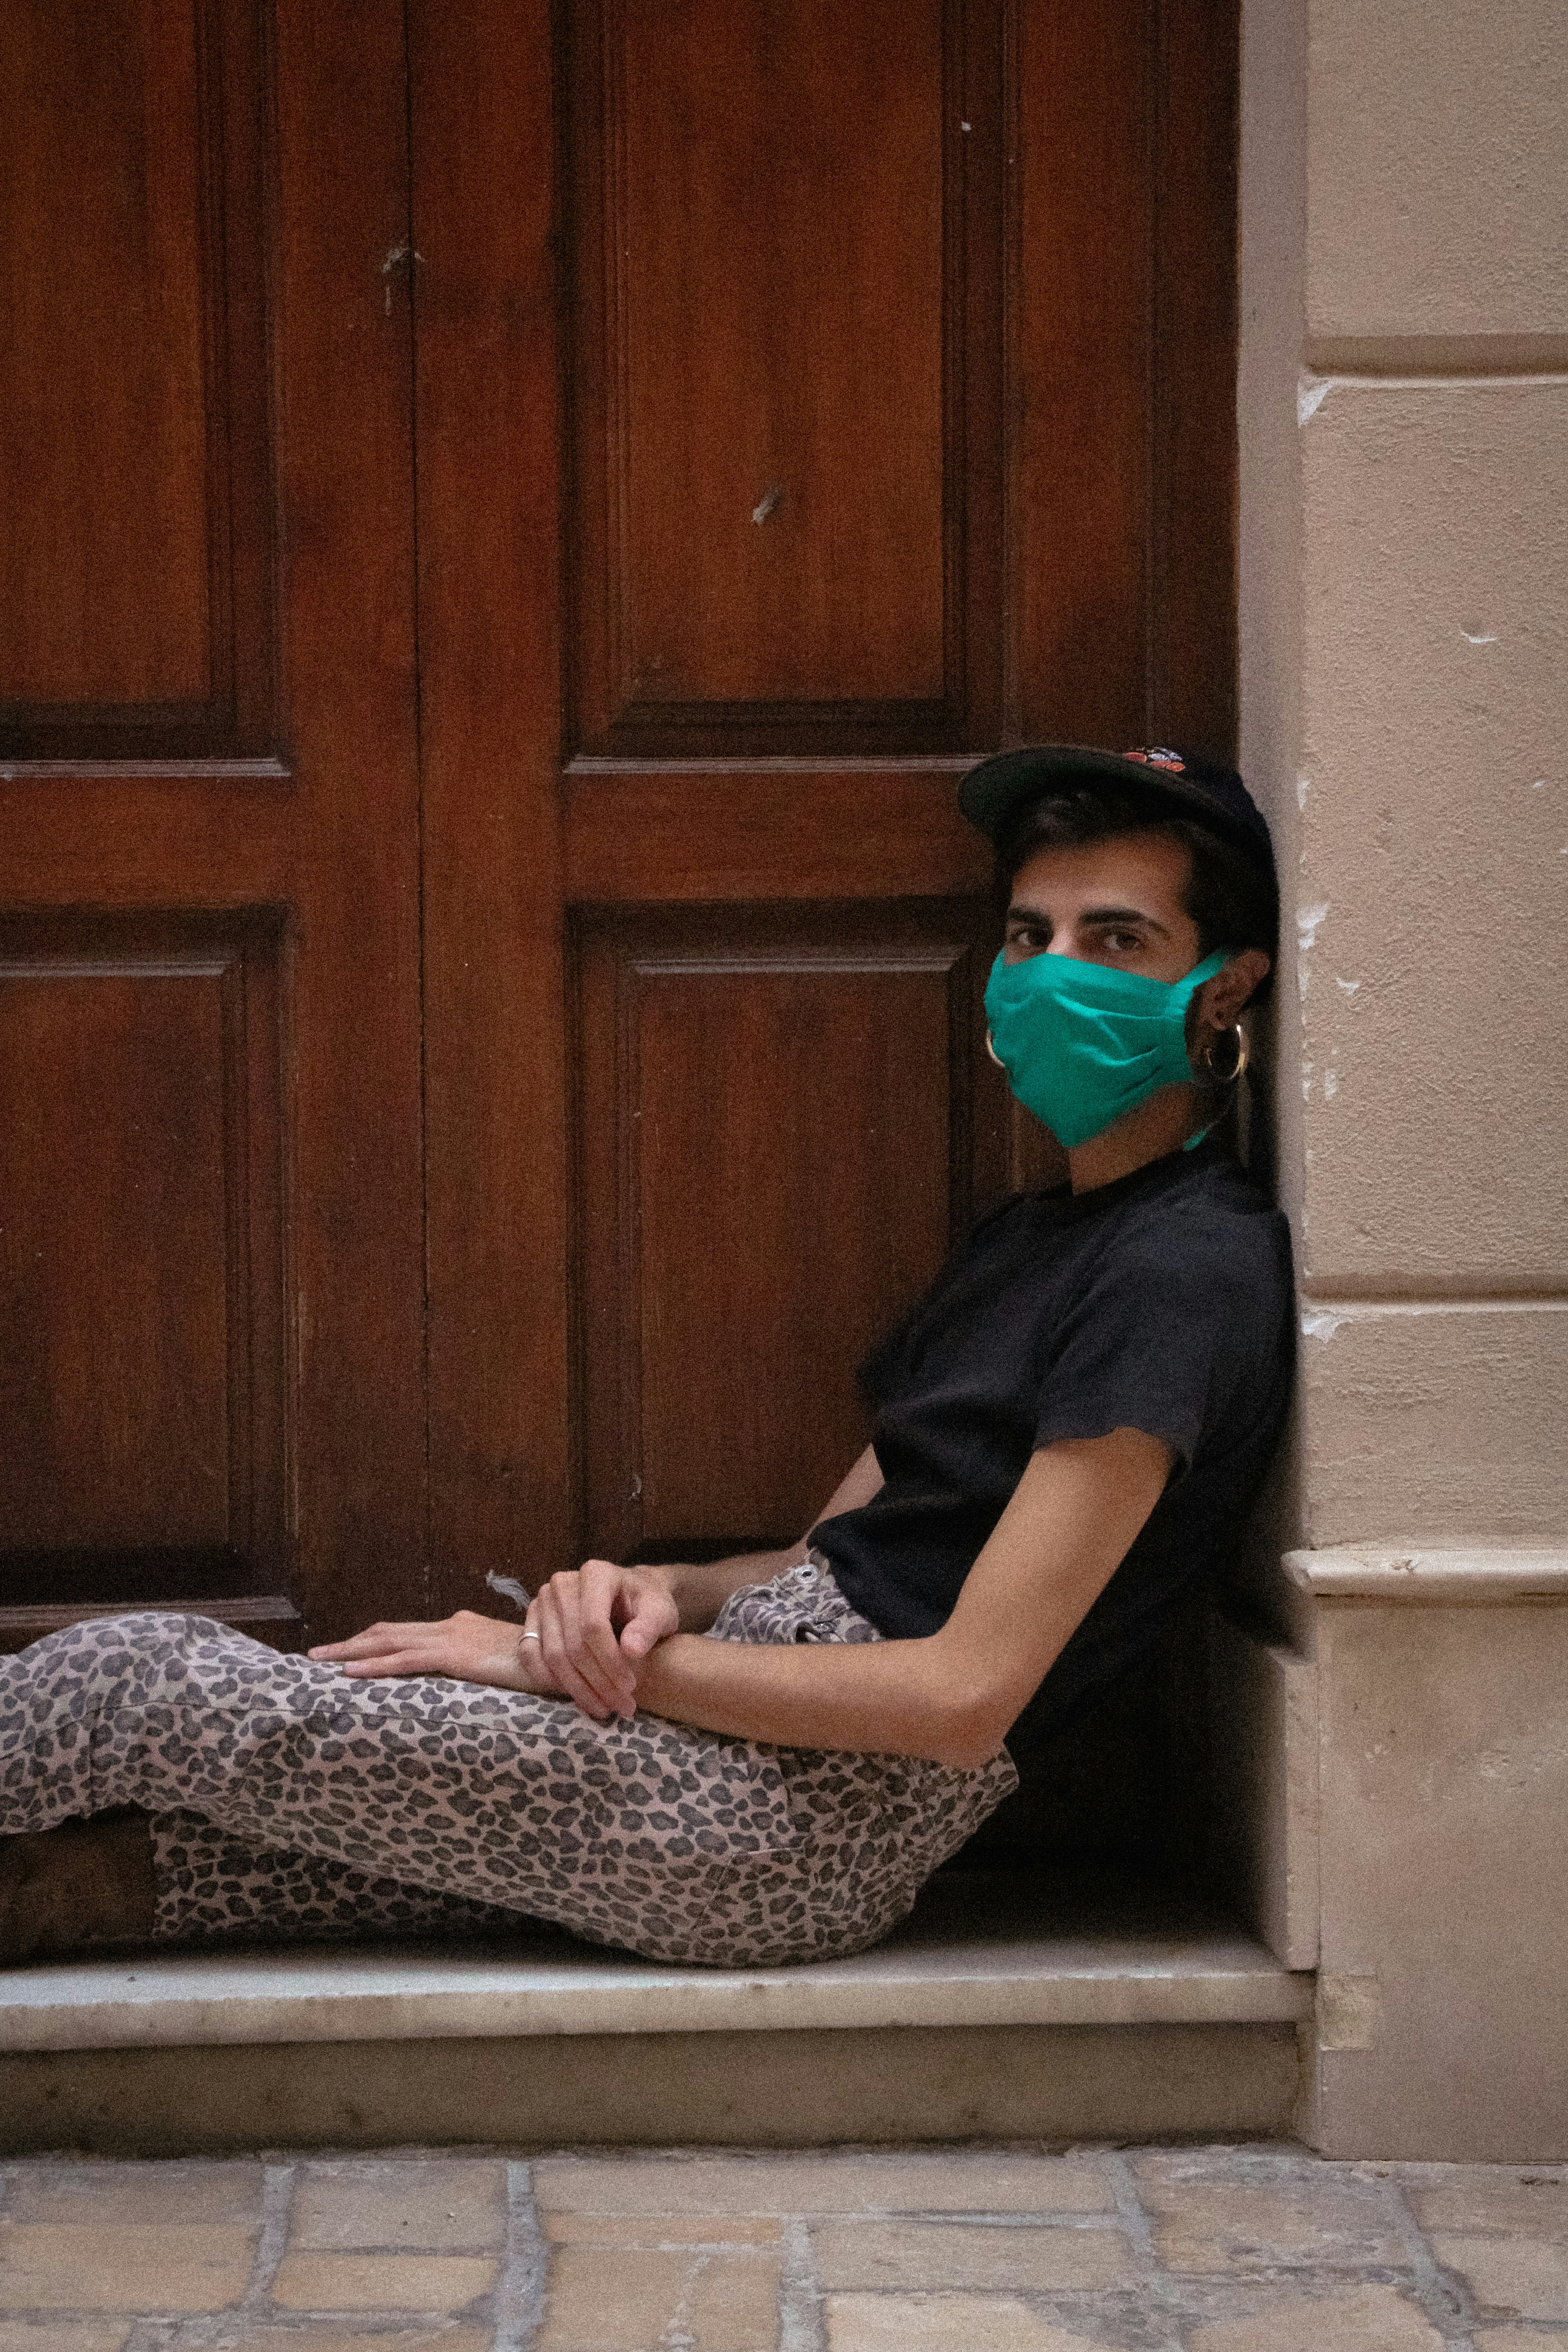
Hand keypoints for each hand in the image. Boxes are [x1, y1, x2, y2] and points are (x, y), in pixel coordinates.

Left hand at [308, 1610, 554, 1692]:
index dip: (375, 1642)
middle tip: (317, 1654)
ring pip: (389, 1641)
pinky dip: (375, 1665)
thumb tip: (471, 1681)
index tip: (348, 1651)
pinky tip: (350, 1673)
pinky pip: (406, 1659)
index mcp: (460, 1629)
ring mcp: (452, 1638)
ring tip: (320, 1660)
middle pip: (389, 1632)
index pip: (408, 1633)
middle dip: (351, 1642)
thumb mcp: (503, 1666)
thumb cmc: (543, 1665)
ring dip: (351, 1651)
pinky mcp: (456, 1655)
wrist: (568, 1656)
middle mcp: (451, 1627)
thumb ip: (483, 1669)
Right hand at [526, 1559, 679, 1721]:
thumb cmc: (645, 1603)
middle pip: (572, 1644)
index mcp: (595, 1574)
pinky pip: (529, 1654)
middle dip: (597, 1682)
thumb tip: (631, 1650)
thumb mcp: (660, 1610)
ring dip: (576, 1689)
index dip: (610, 1661)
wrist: (628, 1596)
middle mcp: (562, 1583)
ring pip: (552, 1655)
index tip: (629, 1687)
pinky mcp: (532, 1619)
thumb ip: (649, 1627)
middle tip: (621, 1707)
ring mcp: (543, 1601)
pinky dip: (547, 1680)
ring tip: (602, 1708)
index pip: (593, 1625)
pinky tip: (573, 1696)